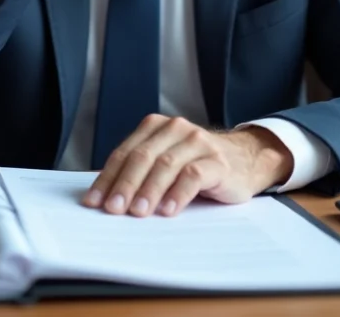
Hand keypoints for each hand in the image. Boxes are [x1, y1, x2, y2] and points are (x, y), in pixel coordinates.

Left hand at [81, 115, 293, 216]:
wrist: (245, 160)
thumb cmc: (197, 165)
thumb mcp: (167, 163)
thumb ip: (140, 172)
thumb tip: (105, 198)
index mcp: (156, 127)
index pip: (125, 153)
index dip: (107, 178)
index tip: (94, 201)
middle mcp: (176, 129)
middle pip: (143, 157)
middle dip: (125, 184)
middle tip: (113, 209)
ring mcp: (198, 142)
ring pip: (166, 164)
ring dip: (149, 190)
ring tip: (138, 212)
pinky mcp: (217, 161)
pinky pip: (193, 175)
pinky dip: (178, 193)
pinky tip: (168, 210)